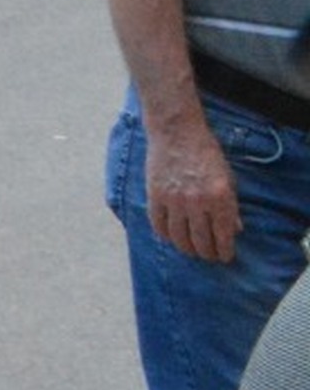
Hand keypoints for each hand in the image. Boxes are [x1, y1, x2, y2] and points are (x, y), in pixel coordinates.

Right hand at [146, 117, 242, 261]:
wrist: (177, 132)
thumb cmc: (206, 153)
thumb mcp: (227, 178)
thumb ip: (231, 205)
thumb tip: (234, 229)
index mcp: (220, 197)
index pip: (223, 235)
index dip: (225, 251)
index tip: (225, 257)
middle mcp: (197, 202)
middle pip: (201, 240)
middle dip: (207, 253)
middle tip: (209, 257)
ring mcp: (174, 200)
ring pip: (179, 237)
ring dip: (187, 248)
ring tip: (191, 251)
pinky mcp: (155, 196)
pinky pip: (159, 225)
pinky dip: (165, 235)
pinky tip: (171, 237)